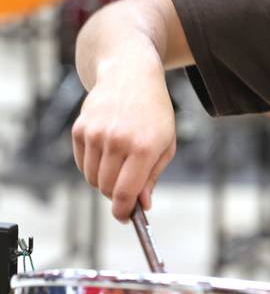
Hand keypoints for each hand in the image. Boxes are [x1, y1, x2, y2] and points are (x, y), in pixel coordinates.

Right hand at [72, 61, 175, 221]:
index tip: (127, 217)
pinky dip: (92, 166)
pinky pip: (81, 164)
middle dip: (117, 195)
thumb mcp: (166, 143)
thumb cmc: (154, 112)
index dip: (124, 211)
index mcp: (143, 147)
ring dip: (104, 180)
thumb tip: (142, 205)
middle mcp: (117, 141)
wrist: (131, 76)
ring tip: (120, 163)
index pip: (126, 193)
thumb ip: (152, 176)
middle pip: (107, 189)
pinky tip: (107, 152)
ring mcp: (95, 134)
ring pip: (92, 179)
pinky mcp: (79, 129)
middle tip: (128, 188)